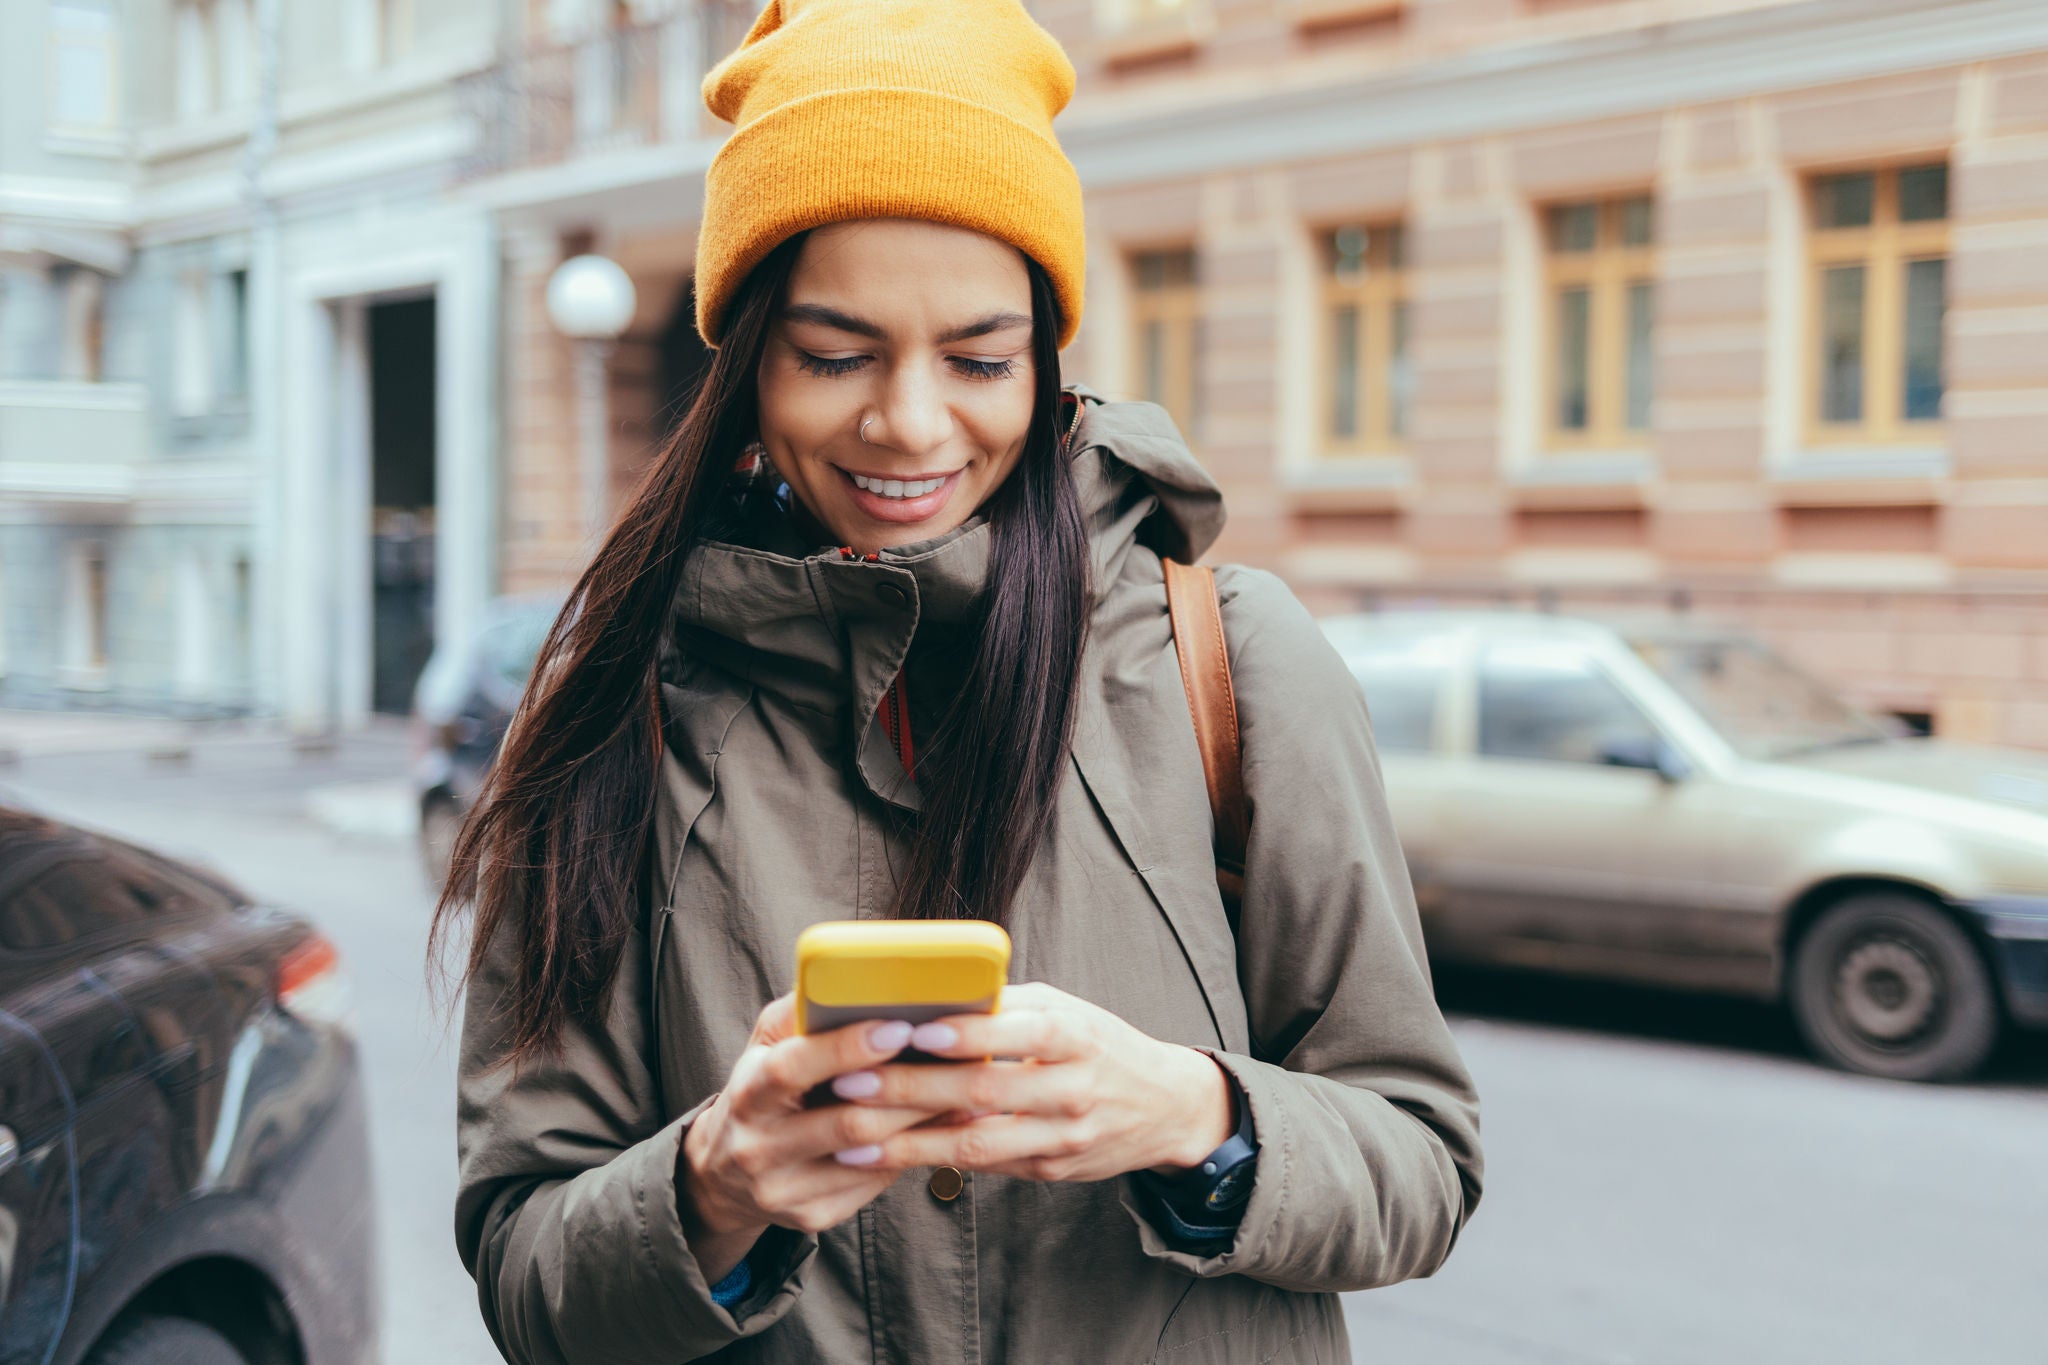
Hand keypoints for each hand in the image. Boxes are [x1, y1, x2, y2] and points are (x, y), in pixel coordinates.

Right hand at [676, 994, 952, 1282]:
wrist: (726, 1173)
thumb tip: (856, 981)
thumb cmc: (762, 1089)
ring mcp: (784, 1189)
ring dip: (920, 1122)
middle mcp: (758, 1147)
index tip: (900, 1025)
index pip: (793, 1068)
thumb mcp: (766, 1046)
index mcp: (747, 1093)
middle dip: (906, 1089)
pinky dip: (911, 1151)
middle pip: (845, 1121)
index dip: (847, 1047)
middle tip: (955, 1061)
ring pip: (870, 1155)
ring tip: (960, 1090)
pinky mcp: (812, 1216)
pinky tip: (940, 1128)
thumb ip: (802, 1014)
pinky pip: (874, 1184)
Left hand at [822, 982, 1234, 1184]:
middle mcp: (1074, 1089)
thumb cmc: (1096, 1044)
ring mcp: (1063, 1137)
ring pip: (978, 1144)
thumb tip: (929, 997)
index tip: (915, 1030)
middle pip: (986, 1091)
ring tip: (851, 1137)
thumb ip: (1006, 1008)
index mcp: (1078, 1036)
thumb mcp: (1066, 1011)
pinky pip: (986, 1166)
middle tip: (849, 1082)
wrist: (1163, 1106)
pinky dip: (935, 1159)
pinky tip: (888, 1154)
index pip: (1023, 1032)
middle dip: (911, 1089)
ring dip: (908, 1143)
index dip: (970, 1034)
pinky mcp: (1050, 1171)